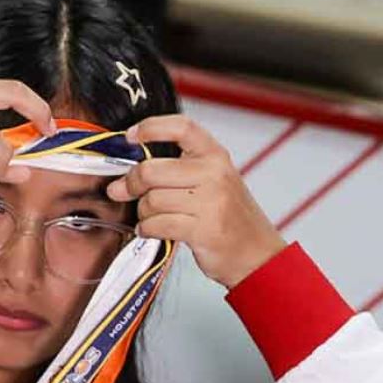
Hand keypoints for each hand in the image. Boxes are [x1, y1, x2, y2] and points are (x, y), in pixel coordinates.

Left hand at [105, 115, 286, 289]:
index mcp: (216, 156)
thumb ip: (181, 169)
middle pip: (152, 170)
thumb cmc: (232, 218)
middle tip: (123, 189)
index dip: (150, 128)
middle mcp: (214, 174)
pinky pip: (158, 224)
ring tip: (149, 217)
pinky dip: (148, 229)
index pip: (180, 128)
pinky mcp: (203, 230)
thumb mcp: (215, 181)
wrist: (258, 254)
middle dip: (131, 183)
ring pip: (152, 200)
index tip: (131, 137)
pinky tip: (151, 229)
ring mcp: (211, 202)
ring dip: (143, 212)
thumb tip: (131, 168)